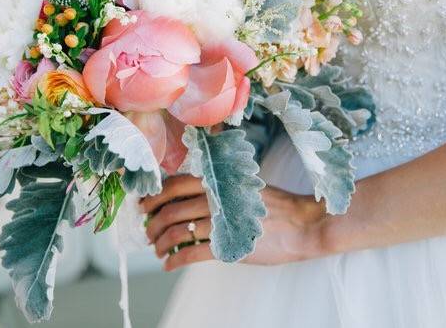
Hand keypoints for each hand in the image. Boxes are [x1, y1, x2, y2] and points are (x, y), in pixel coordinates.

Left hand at [140, 175, 328, 270]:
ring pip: (176, 232)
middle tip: (147, 232)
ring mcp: (221, 222)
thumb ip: (216, 186)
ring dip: (160, 243)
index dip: (154, 197)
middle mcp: (215, 198)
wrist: (302, 224)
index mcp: (218, 181)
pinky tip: (169, 264)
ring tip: (158, 249)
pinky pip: (190, 254)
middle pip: (170, 210)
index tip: (144, 207)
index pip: (173, 186)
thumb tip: (185, 194)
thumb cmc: (273, 205)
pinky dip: (174, 260)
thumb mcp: (243, 184)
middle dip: (152, 223)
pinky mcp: (227, 246)